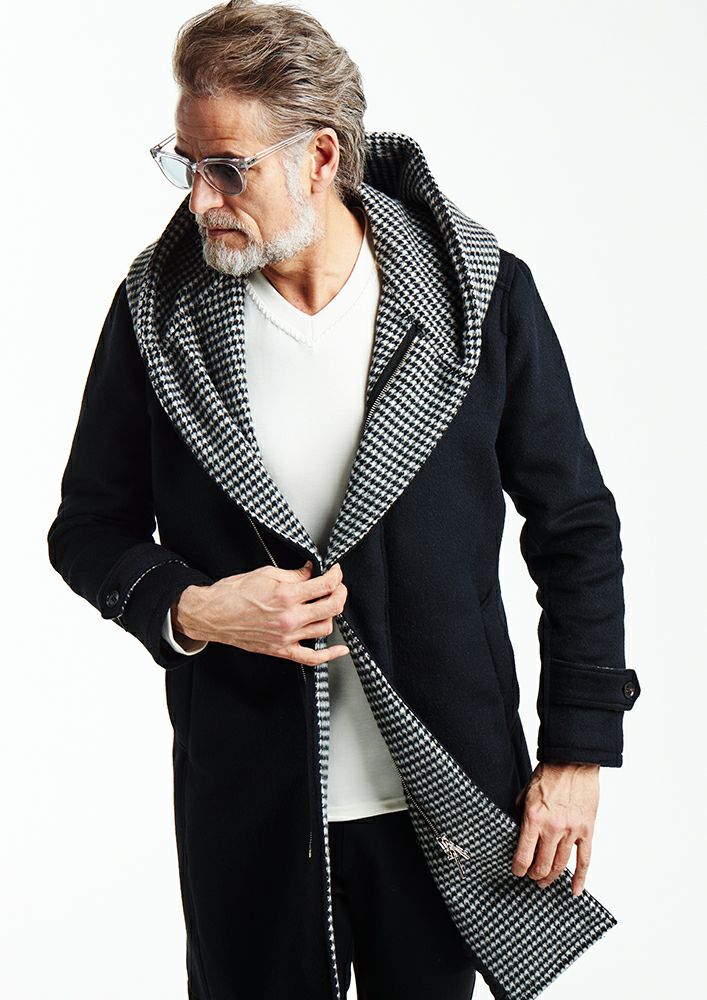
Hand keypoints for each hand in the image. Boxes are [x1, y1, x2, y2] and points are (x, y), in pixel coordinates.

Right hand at [172, 560, 349, 665]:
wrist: (213, 615)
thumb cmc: (234, 593)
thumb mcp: (266, 574)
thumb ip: (294, 575)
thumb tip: (311, 572)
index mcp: (286, 595)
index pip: (325, 584)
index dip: (336, 575)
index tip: (336, 571)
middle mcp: (289, 618)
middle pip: (332, 607)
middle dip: (340, 592)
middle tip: (337, 586)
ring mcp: (287, 636)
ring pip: (326, 628)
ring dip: (331, 615)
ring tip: (325, 606)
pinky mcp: (282, 650)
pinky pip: (312, 658)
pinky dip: (329, 656)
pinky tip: (340, 650)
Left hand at [511, 762, 599, 896]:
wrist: (573, 762)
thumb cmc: (549, 774)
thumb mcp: (525, 793)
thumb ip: (521, 816)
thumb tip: (518, 833)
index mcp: (534, 819)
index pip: (523, 855)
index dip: (518, 868)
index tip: (516, 872)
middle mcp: (553, 828)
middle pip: (542, 865)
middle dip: (534, 875)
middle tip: (531, 877)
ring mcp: (571, 831)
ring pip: (561, 865)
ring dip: (551, 877)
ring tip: (544, 881)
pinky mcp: (586, 831)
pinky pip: (584, 860)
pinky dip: (580, 878)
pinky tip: (575, 890)